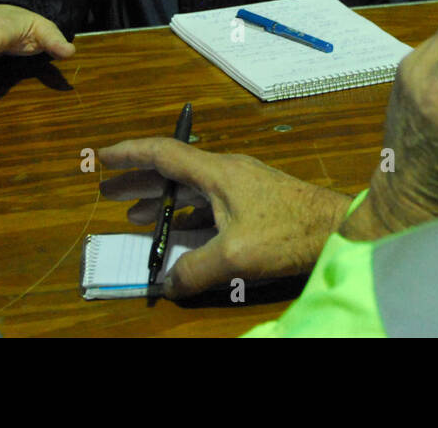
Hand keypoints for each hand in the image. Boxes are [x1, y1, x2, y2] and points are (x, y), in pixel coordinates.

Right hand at [99, 138, 351, 298]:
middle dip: (139, 180)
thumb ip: (194, 271)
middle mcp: (227, 172)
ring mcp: (242, 187)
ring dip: (162, 200)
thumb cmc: (286, 233)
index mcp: (218, 173)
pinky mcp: (255, 203)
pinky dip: (187, 215)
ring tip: (134, 216)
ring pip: (191, 188)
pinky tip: (179, 235)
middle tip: (107, 190)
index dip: (131, 154)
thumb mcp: (234, 256)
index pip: (164, 154)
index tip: (102, 157)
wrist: (335, 228)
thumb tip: (167, 284)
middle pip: (173, 170)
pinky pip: (209, 204)